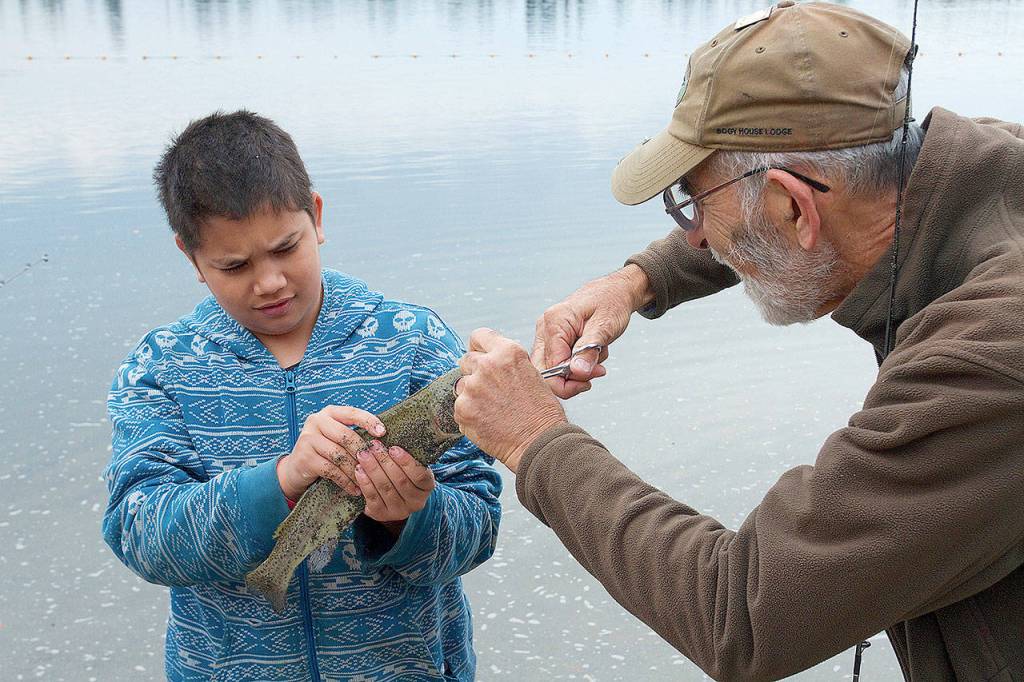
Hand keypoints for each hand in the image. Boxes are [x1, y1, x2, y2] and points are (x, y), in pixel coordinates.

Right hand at [277, 406, 385, 500]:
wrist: (296, 469)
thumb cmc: (324, 452)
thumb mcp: (336, 437)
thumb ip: (353, 434)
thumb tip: (382, 440)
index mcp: (328, 413)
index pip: (352, 413)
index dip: (369, 421)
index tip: (383, 433)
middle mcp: (316, 421)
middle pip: (346, 436)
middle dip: (363, 452)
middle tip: (376, 465)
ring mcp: (308, 439)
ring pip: (340, 455)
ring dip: (356, 471)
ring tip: (367, 481)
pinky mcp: (304, 458)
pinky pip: (331, 470)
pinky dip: (345, 481)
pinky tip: (354, 489)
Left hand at [354, 441, 435, 527]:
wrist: (394, 498)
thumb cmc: (403, 473)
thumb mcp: (411, 465)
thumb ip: (407, 454)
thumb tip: (391, 433)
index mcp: (427, 487)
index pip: (419, 475)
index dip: (406, 461)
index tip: (393, 448)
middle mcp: (416, 502)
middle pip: (400, 481)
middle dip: (384, 461)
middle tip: (373, 446)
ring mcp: (399, 511)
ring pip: (385, 488)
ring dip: (372, 469)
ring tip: (363, 454)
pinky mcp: (382, 515)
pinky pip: (372, 497)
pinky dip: (365, 482)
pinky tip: (359, 470)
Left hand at [455, 328, 566, 472]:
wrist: (539, 443)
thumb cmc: (542, 413)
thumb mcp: (532, 374)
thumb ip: (508, 364)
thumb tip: (494, 362)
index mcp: (507, 352)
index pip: (479, 336)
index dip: (480, 348)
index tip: (481, 356)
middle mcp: (487, 365)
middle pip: (466, 360)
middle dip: (474, 373)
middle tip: (490, 391)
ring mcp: (472, 388)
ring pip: (462, 386)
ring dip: (472, 396)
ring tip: (492, 410)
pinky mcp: (463, 409)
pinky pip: (459, 408)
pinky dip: (470, 416)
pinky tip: (488, 422)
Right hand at [532, 264, 652, 398]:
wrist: (615, 291)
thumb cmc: (612, 303)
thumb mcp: (605, 327)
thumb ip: (589, 350)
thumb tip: (576, 372)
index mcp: (554, 322)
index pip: (551, 366)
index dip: (572, 379)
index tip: (596, 374)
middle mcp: (544, 328)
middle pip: (544, 371)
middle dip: (572, 379)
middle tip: (596, 371)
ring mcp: (545, 334)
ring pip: (552, 370)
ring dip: (577, 371)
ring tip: (597, 354)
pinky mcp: (551, 340)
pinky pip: (558, 363)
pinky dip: (576, 364)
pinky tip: (590, 352)